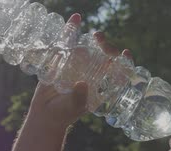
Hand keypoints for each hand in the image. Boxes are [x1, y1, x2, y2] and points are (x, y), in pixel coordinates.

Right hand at [27, 13, 132, 131]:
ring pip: (92, 48)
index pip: (118, 72)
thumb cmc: (64, 113)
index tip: (125, 54)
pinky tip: (76, 18)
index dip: (124, 62)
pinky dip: (72, 30)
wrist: (46, 112)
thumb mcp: (74, 107)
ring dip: (97, 40)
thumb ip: (79, 97)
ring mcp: (80, 64)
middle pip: (107, 57)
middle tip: (103, 43)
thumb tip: (82, 84)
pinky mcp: (65, 59)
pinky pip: (69, 43)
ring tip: (97, 36)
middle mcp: (94, 72)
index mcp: (102, 84)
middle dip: (109, 48)